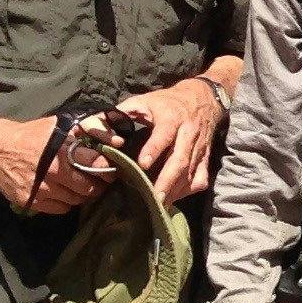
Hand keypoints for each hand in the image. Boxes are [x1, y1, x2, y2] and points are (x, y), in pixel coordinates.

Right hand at [0, 113, 106, 214]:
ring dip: (81, 195)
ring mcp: (41, 189)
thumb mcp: (59, 126)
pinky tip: (62, 192)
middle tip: (97, 182)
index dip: (108, 170)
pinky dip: (65, 203)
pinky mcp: (31, 201)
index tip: (110, 170)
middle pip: (89, 188)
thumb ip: (88, 130)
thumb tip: (117, 140)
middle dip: (97, 186)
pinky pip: (60, 209)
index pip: (97, 165)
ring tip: (79, 186)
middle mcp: (53, 171)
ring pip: (76, 201)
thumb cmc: (32, 135)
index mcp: (63, 150)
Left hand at [120, 75, 226, 203]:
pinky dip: (190, 189)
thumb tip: (96, 125)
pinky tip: (176, 195)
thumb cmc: (166, 102)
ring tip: (161, 203)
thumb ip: (123, 113)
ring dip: (176, 189)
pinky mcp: (205, 156)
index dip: (154, 149)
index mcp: (172, 118)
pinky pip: (201, 176)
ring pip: (191, 171)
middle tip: (154, 197)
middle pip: (180, 159)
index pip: (164, 135)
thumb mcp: (145, 100)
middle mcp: (188, 133)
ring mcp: (199, 146)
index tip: (142, 164)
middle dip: (167, 180)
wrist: (202, 98)